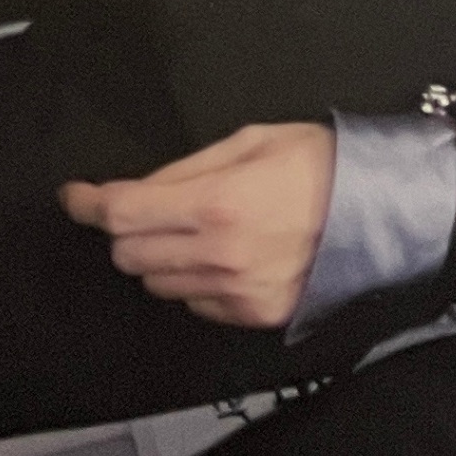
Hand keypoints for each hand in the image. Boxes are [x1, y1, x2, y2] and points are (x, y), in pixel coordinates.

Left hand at [60, 121, 338, 326]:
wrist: (379, 210)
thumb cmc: (319, 164)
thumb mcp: (250, 140)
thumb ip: (187, 168)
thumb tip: (139, 190)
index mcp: (216, 201)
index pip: (124, 212)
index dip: (89, 204)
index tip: (75, 197)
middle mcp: (219, 253)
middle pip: (129, 255)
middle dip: (128, 229)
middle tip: (151, 208)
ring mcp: (236, 291)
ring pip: (157, 284)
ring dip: (161, 257)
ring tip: (199, 231)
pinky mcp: (253, 315)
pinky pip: (195, 303)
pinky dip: (195, 281)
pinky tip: (226, 256)